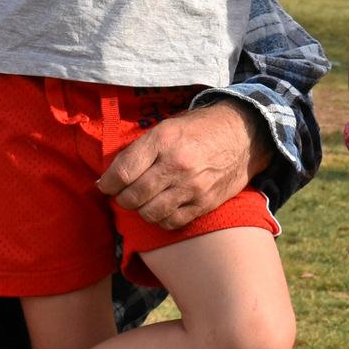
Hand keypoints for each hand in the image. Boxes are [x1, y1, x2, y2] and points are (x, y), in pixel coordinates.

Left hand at [97, 99, 260, 228]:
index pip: (123, 171)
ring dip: (140, 210)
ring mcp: (192, 187)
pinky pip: (171, 222)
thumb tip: (112, 174)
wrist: (243, 135)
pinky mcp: (204, 203)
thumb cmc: (200, 129)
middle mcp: (177, 164)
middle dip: (122, 198)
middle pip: (133, 196)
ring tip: (142, 201)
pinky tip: (161, 208)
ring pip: (150, 213)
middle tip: (122, 194)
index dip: (108, 183)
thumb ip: (141, 149)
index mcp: (164, 140)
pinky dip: (161, 219)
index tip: (104, 185)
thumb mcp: (168, 126)